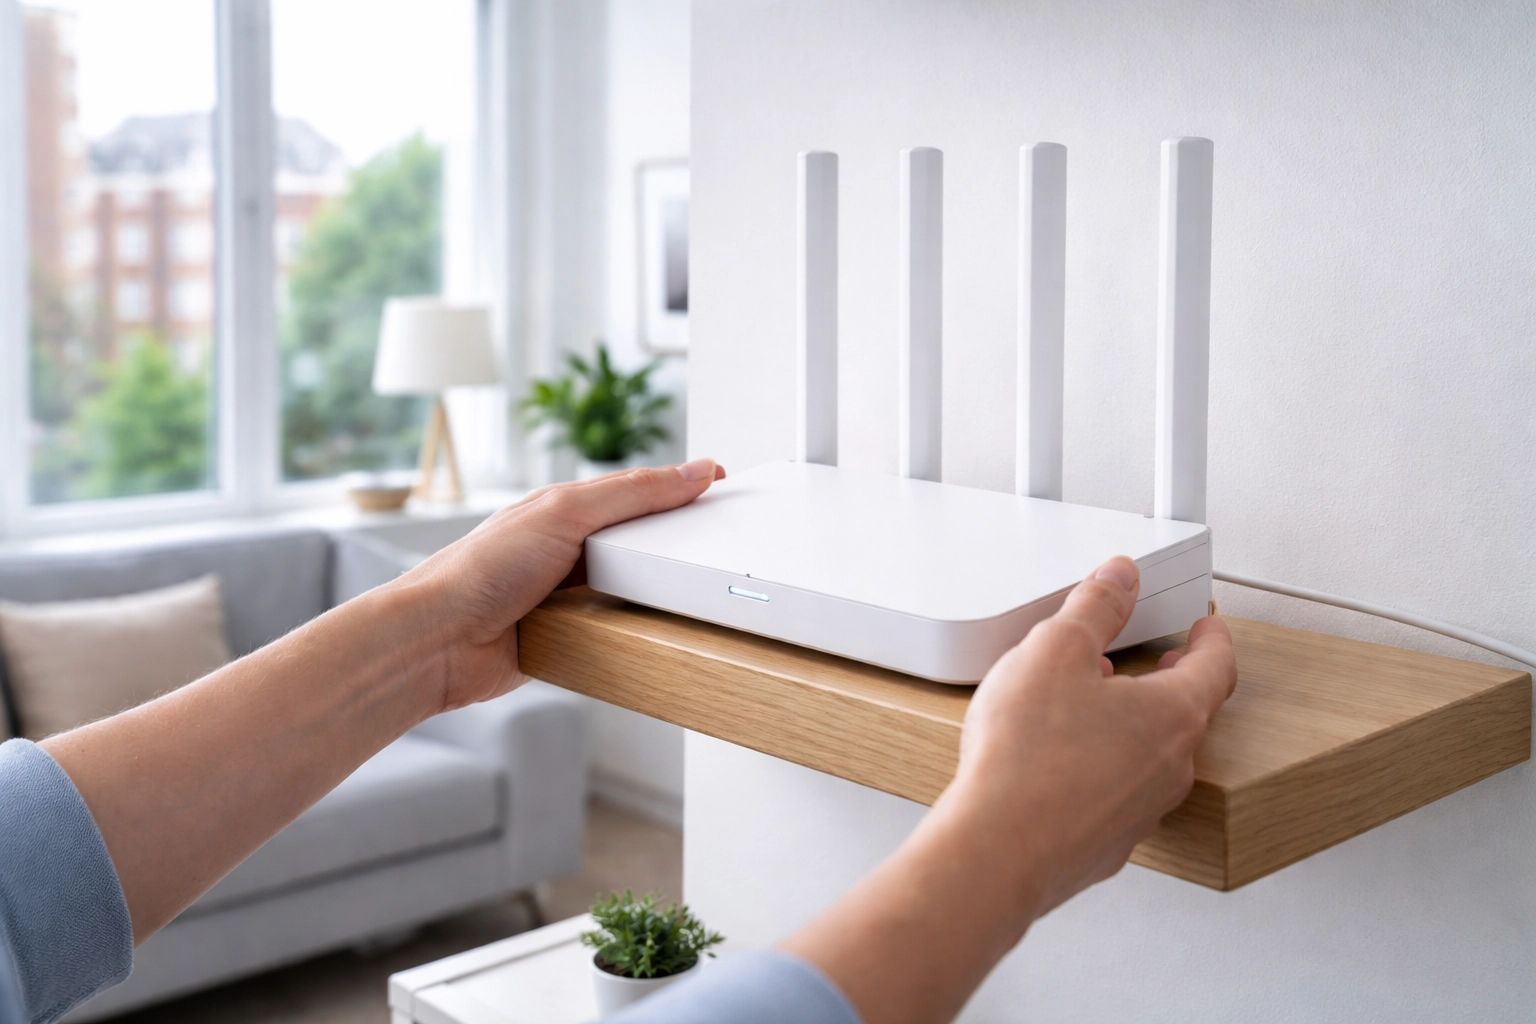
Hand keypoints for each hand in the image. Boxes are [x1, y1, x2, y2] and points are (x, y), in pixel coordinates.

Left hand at [390, 458, 725, 712]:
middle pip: (638, 539)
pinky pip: (614, 627)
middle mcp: (564, 549)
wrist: (438, 641)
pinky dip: (632, 626)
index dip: (678, 486)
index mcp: (563, 508)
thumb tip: (690, 472)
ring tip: (685, 588)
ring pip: (630, 585)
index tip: (720, 484)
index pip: (636, 489)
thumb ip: (631, 493)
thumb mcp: (566, 514)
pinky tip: (649, 627)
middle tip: (713, 541)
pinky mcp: (563, 636)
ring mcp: (564, 594)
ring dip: (652, 589)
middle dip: (672, 541)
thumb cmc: (480, 571)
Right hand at [953, 555, 1236, 918]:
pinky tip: (1059, 762)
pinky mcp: (1105, 843)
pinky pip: (1114, 795)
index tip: (1209, 625)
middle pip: (1184, 713)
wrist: (998, 848)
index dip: (1213, 638)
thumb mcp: (1055, 650)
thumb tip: (1121, 577)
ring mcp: (1140, 811)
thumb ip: (1094, 606)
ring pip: (1149, 758)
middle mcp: (1169, 767)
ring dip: (1129, 727)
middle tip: (1157, 662)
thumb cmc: (1028, 757)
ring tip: (1089, 707)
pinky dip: (1099, 770)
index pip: (1215, 666)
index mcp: (1171, 714)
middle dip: (1168, 681)